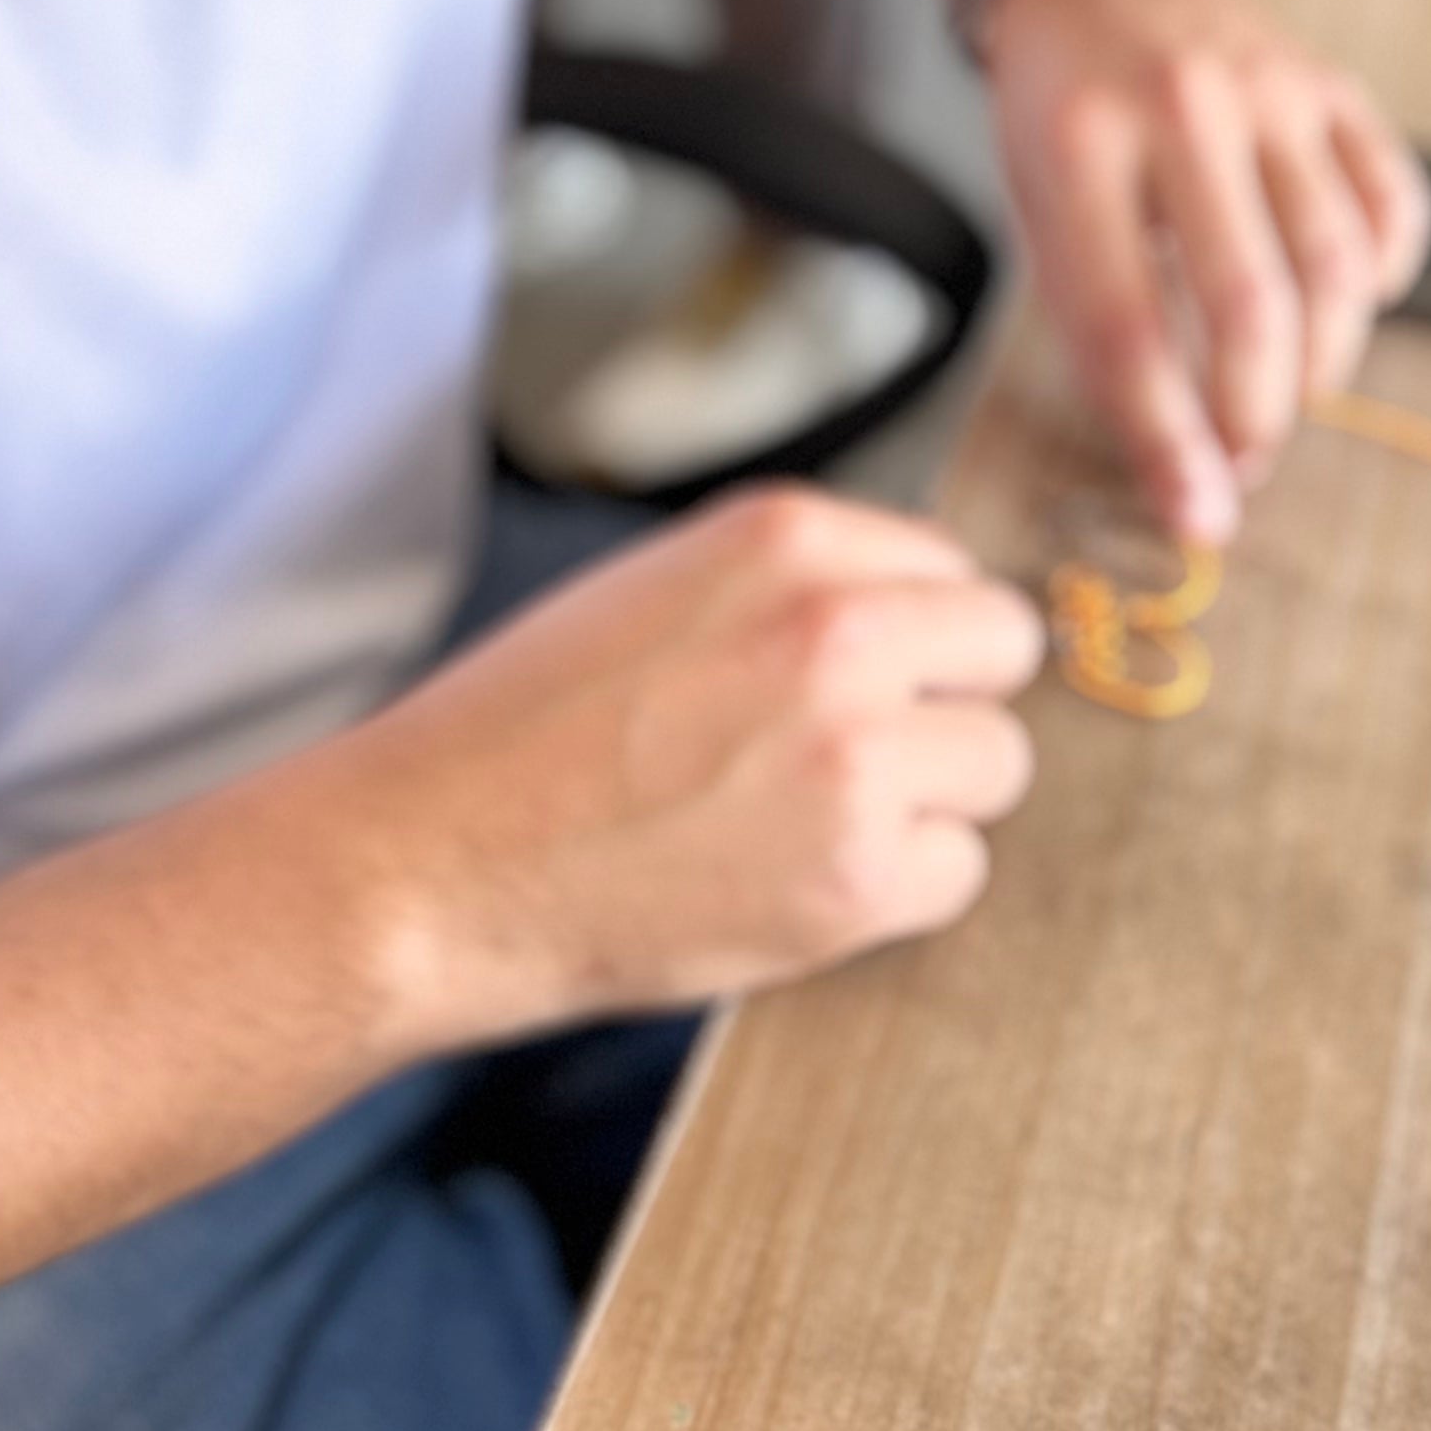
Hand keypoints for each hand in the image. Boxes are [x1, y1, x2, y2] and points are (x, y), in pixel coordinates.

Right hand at [328, 487, 1043, 1041]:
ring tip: (803, 823)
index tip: (859, 681)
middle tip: (854, 757)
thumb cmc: (524, 733)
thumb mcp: (662, 590)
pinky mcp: (857, 877)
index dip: (912, 635)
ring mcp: (855, 754)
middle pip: (1003, 653)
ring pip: (994, 768)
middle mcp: (838, 628)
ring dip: (925, 803)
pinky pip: (958, 873)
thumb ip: (796, 588)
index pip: (950, 567)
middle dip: (943, 705)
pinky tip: (791, 882)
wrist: (426, 862)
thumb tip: (923, 618)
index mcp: (786, 537)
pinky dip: (894, 892)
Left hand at [981, 0, 1430, 548]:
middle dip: (1256, 416)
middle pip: (1250, 303)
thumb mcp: (1040, 208)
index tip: (1200, 517)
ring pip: (1336, 264)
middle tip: (1245, 461)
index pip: (1130, 325)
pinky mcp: (1330, 82)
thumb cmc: (1058, 112)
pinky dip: (1382, 278)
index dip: (1168, 439)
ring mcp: (1269, 88)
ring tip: (1284, 396)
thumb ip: (1101, 327)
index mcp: (1081, 145)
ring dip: (1321, 365)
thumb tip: (1181, 470)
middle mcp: (1182, 109)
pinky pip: (1392, 202)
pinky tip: (1340, 305)